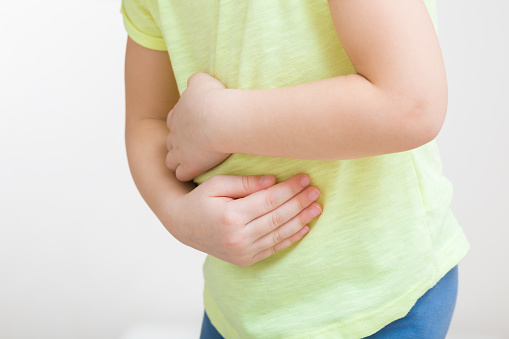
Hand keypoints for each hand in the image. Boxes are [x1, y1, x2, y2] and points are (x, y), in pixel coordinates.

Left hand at [166, 72, 230, 181]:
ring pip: (170, 161)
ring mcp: (180, 151)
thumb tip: (194, 83)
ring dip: (179, 162)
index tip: (194, 127)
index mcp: (177, 114)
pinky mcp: (190, 166)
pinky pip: (181, 174)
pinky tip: (198, 172)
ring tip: (193, 163)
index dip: (182, 125)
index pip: (173, 121)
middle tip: (195, 146)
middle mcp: (174, 133)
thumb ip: (195, 81)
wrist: (221, 119)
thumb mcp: (202, 81)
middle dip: (178, 144)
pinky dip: (187, 174)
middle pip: (170, 142)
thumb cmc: (215, 98)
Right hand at [168, 173, 321, 266]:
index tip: (305, 178)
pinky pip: (273, 248)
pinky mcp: (245, 259)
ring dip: (301, 221)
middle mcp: (238, 237)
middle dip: (300, 203)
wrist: (183, 226)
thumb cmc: (200, 199)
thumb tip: (273, 181)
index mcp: (230, 216)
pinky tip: (304, 227)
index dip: (289, 189)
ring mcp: (242, 251)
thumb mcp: (217, 184)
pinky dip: (290, 239)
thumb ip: (245, 183)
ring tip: (316, 208)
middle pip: (277, 217)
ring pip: (279, 234)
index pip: (269, 200)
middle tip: (316, 191)